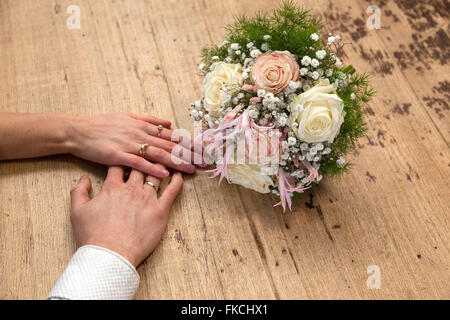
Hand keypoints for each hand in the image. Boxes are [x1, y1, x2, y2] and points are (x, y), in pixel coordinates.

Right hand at [69, 113, 201, 177]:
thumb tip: (169, 122)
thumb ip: (149, 119)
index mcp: (143, 125)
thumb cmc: (102, 125)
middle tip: (204, 160)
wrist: (78, 131)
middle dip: (189, 153)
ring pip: (158, 153)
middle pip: (169, 144)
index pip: (171, 135)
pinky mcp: (118, 156)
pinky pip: (139, 163)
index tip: (202, 148)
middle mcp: (139, 134)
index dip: (188, 142)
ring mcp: (129, 145)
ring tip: (192, 169)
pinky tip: (165, 174)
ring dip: (176, 162)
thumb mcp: (127, 116)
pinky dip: (153, 168)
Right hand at [69, 166, 182, 266]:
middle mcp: (131, 190)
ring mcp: (147, 199)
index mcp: (112, 188)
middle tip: (148, 155)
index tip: (126, 159)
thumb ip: (79, 191)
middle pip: (139, 167)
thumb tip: (83, 178)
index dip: (122, 161)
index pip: (118, 166)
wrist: (110, 255)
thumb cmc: (93, 236)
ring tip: (165, 160)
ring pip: (156, 175)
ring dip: (160, 167)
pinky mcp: (161, 211)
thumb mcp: (77, 211)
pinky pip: (172, 191)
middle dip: (143, 160)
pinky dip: (177, 181)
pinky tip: (179, 174)